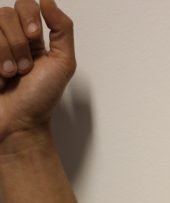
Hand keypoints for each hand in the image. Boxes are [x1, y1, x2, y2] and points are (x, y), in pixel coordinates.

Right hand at [0, 0, 75, 143]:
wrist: (19, 123)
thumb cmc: (41, 98)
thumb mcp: (63, 63)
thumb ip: (62, 30)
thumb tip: (49, 0)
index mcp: (31, 37)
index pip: (26, 5)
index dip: (29, 16)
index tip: (35, 36)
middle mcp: (8, 38)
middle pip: (5, 13)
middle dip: (18, 42)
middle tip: (24, 67)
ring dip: (4, 52)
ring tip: (10, 75)